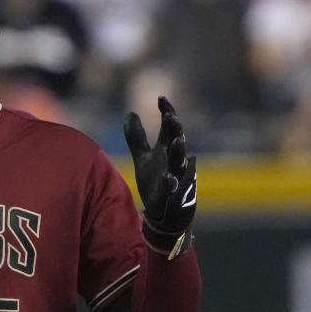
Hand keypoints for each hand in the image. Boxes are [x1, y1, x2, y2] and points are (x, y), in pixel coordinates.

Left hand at [123, 96, 196, 256]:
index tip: (161, 98)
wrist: (163, 213)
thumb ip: (137, 137)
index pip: (170, 127)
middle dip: (175, 129)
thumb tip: (130, 113)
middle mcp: (175, 160)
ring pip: (181, 162)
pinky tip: (170, 180)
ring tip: (177, 140)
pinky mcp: (175, 196)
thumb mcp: (144, 158)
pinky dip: (172, 184)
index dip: (167, 112)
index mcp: (167, 150)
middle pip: (178, 140)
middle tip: (170, 116)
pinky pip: (174, 189)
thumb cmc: (156, 182)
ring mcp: (178, 177)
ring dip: (178, 151)